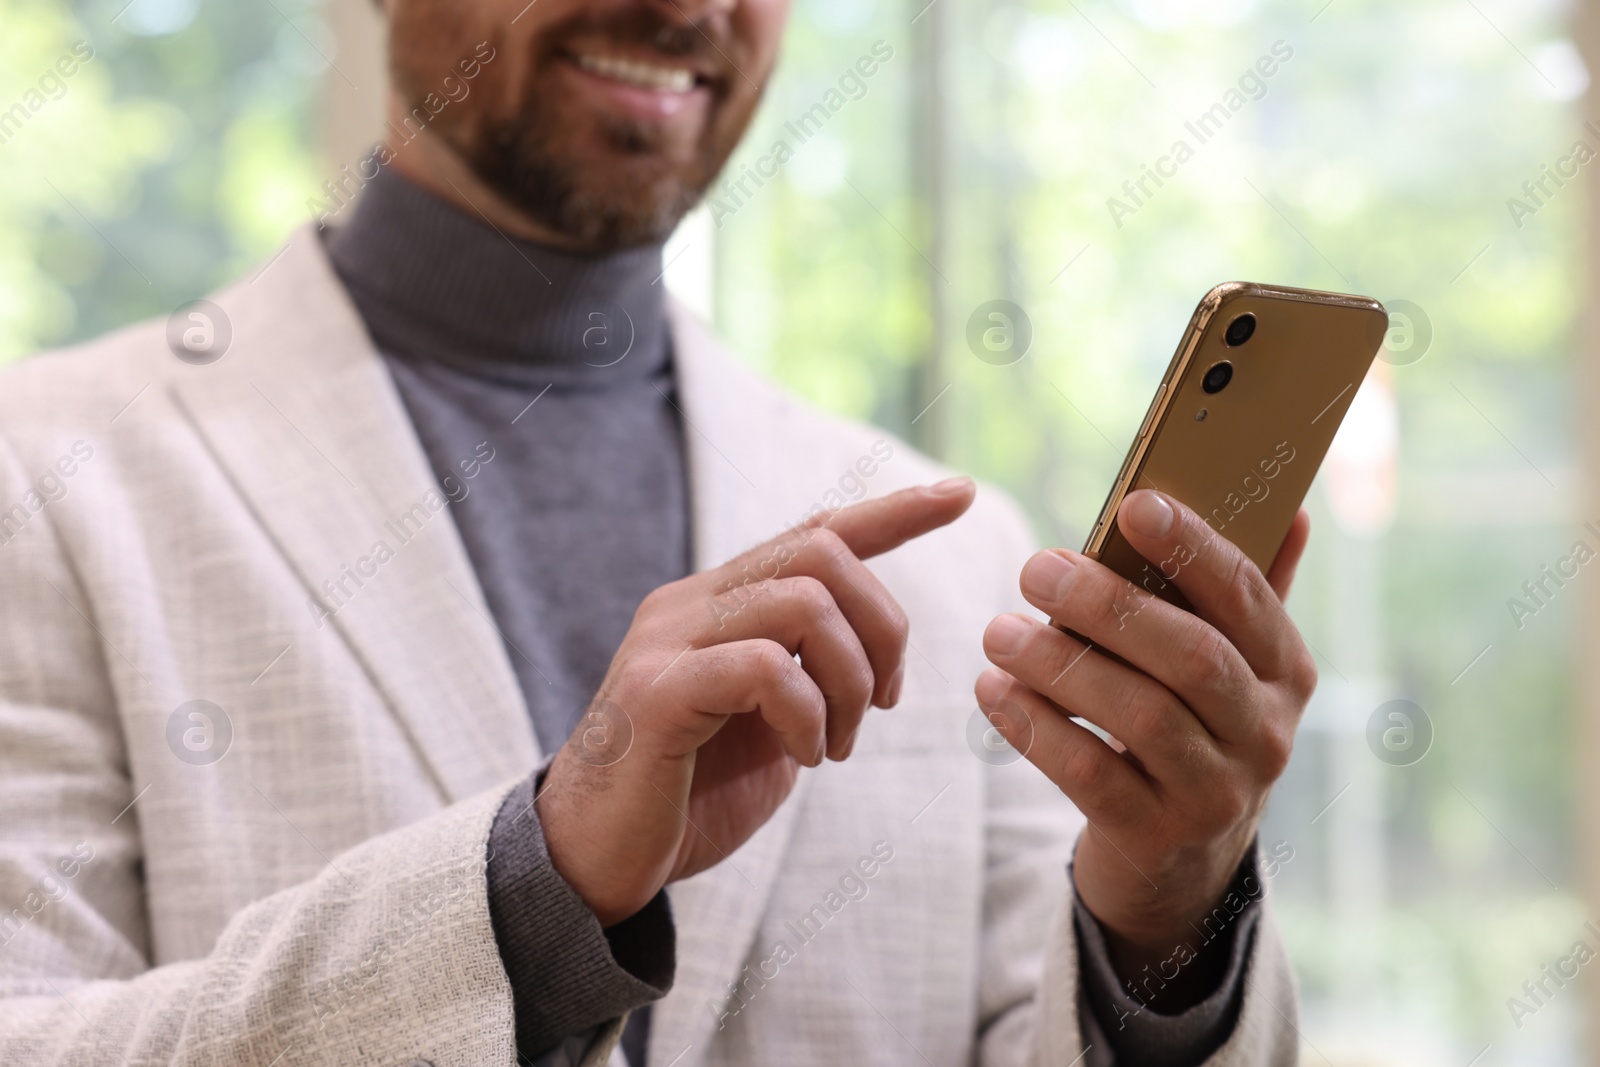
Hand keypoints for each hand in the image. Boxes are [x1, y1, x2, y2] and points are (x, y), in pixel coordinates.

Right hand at [538, 480, 975, 925]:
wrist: (593, 864)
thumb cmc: (687, 797)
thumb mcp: (768, 723)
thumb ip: (806, 673)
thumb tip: (872, 650)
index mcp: (720, 604)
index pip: (814, 531)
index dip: (893, 512)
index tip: (960, 494)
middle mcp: (690, 603)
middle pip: (823, 554)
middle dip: (883, 628)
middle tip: (880, 707)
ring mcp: (667, 642)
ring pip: (805, 602)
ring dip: (850, 681)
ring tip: (836, 744)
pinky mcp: (657, 692)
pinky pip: (765, 667)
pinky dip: (809, 714)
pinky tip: (803, 755)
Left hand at [975, 489, 1315, 1002]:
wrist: (1179, 860)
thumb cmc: (1191, 726)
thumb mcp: (1229, 667)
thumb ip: (1248, 592)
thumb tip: (1288, 508)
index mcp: (1284, 671)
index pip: (1247, 595)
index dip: (1193, 547)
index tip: (1133, 505)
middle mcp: (1265, 733)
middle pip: (1190, 657)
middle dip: (1109, 605)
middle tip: (1035, 568)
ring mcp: (1216, 793)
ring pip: (1140, 717)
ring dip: (1060, 665)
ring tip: (998, 632)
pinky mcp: (1157, 837)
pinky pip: (1090, 776)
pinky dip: (1036, 728)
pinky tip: (993, 690)